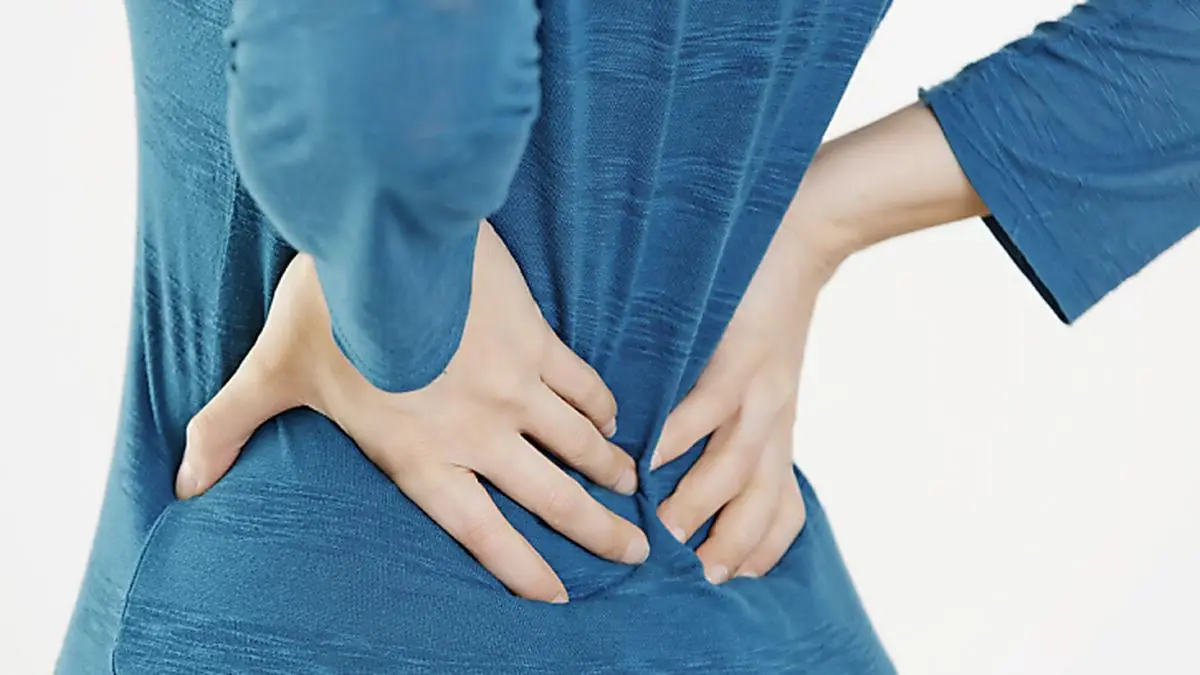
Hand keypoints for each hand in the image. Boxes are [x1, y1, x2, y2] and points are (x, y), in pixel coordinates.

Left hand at [177, 221, 648, 602]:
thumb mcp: (271, 373)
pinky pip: (582, 384)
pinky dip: (602, 407)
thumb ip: (228, 430)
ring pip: (580, 444)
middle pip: (552, 497)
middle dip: (598, 531)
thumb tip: (184, 484)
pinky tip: (614, 420)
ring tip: (635, 491)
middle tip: (637, 551)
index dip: (524, 568)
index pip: (482, 531)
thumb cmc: (326, 308)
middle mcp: (477, 433)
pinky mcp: (534, 338)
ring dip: (611, 472)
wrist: (384, 235)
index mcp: (420, 454)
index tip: (559, 594)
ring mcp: (513, 387)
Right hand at [651, 216, 841, 583]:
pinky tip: (657, 452)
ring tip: (662, 527)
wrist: (802, 235)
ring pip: (738, 464)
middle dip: (731, 544)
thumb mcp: (762, 376)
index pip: (781, 506)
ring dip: (700, 501)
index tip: (728, 579)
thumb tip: (682, 455)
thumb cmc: (765, 308)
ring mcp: (762, 389)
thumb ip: (731, 418)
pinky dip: (687, 431)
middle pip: (762, 502)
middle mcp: (775, 419)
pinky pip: (715, 402)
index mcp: (776, 428)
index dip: (762, 549)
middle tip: (692, 575)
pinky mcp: (745, 351)